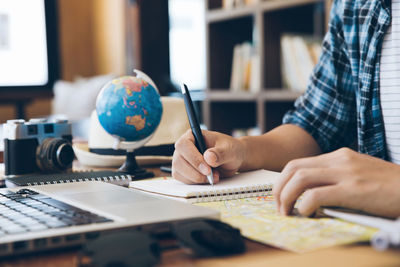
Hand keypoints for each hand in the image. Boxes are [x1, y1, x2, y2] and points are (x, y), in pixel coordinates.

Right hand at [172, 130, 245, 183]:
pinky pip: (183, 180)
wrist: (231, 160)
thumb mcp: (229, 150)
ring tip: (214, 176)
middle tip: (211, 176)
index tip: (207, 169)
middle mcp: (184, 148)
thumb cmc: (229, 150)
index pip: (183, 145)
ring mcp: (182, 160)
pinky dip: (196, 183)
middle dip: (195, 172)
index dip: (193, 158)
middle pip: (178, 161)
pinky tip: (207, 179)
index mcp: (192, 136)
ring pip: (179, 172)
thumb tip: (208, 157)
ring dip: (196, 178)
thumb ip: (220, 153)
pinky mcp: (183, 172)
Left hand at [273, 148, 399, 217]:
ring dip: (286, 197)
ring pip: (300, 179)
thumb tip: (313, 193)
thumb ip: (337, 177)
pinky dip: (304, 206)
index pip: (298, 163)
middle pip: (293, 168)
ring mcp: (346, 172)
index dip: (283, 181)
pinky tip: (306, 214)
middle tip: (279, 207)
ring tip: (287, 213)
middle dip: (279, 188)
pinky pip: (316, 195)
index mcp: (338, 156)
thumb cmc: (390, 186)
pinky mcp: (353, 189)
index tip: (281, 197)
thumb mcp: (359, 173)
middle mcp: (339, 160)